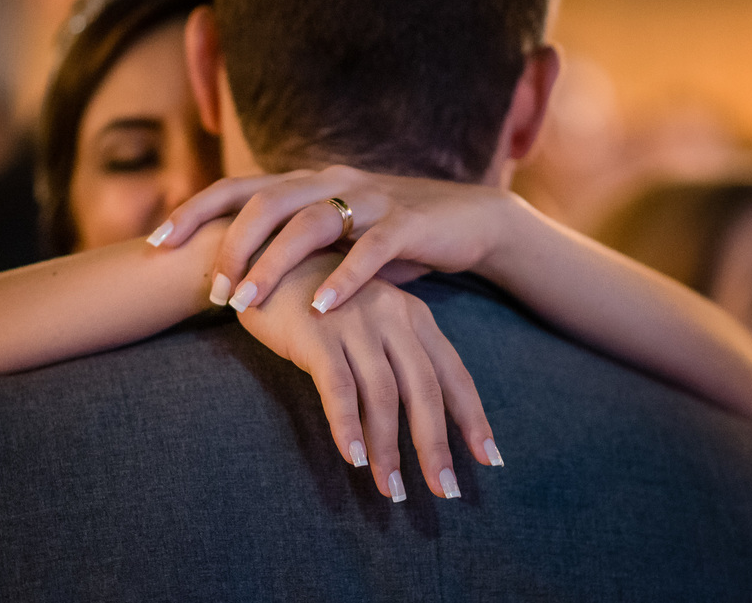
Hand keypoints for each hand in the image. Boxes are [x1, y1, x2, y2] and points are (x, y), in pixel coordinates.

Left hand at [150, 165, 514, 313]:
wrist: (468, 221)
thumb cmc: (387, 236)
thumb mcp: (332, 237)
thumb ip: (286, 245)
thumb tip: (223, 271)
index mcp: (306, 181)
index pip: (237, 187)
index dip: (193, 209)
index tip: (153, 242)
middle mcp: (331, 180)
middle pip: (266, 200)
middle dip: (230, 245)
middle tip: (209, 290)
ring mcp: (370, 198)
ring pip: (311, 223)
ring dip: (274, 263)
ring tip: (246, 303)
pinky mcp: (407, 223)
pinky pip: (371, 249)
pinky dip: (343, 278)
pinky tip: (321, 308)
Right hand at [237, 252, 501, 500]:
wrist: (263, 260)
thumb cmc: (318, 298)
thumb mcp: (370, 319)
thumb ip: (395, 355)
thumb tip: (418, 417)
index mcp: (413, 315)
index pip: (452, 373)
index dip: (472, 418)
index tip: (488, 460)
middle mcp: (392, 316)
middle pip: (424, 389)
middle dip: (435, 445)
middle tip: (445, 491)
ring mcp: (355, 323)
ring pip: (383, 396)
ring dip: (389, 448)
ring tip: (392, 490)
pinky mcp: (317, 333)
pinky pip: (339, 388)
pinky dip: (348, 426)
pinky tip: (354, 458)